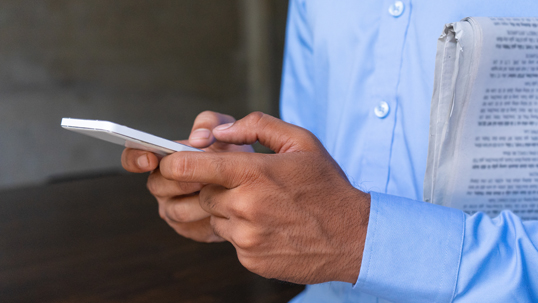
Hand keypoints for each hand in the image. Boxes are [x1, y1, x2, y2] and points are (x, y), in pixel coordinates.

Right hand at [121, 111, 252, 241]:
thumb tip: (198, 138)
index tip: (151, 158)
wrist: (253, 183)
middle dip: (182, 180)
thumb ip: (210, 123)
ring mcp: (173, 209)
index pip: (133, 158)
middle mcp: (162, 185)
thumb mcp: (225, 130)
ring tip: (222, 191)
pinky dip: (211, 218)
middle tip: (206, 175)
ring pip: (175, 210)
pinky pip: (193, 228)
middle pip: (156, 185)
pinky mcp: (190, 229)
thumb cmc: (232, 153)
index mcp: (163, 159)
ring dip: (200, 200)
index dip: (135, 158)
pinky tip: (226, 208)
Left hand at [158, 112, 370, 283]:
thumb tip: (221, 131)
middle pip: (203, 194)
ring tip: (264, 207)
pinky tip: (270, 226)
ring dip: (230, 211)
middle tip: (246, 185)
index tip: (166, 162)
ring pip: (215, 218)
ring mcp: (247, 236)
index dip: (173, 163)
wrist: (353, 236)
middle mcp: (246, 206)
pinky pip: (230, 240)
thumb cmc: (327, 186)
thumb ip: (258, 125)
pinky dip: (242, 232)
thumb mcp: (301, 142)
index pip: (193, 167)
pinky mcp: (250, 258)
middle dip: (216, 188)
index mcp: (256, 173)